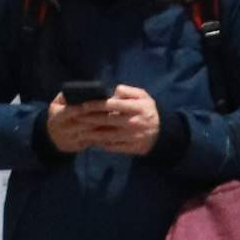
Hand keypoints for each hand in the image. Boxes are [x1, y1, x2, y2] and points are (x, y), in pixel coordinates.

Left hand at [46, 87, 162, 155]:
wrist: (163, 132)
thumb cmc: (148, 110)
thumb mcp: (143, 96)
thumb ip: (128, 91)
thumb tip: (112, 91)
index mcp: (137, 108)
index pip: (112, 105)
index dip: (96, 104)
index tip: (84, 104)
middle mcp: (134, 123)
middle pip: (107, 121)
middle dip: (90, 119)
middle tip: (76, 117)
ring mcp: (132, 137)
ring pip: (108, 135)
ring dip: (92, 133)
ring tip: (80, 129)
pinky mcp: (131, 148)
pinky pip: (113, 146)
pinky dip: (101, 144)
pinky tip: (92, 140)